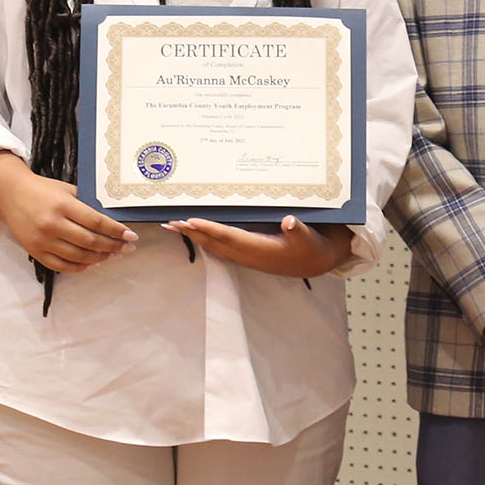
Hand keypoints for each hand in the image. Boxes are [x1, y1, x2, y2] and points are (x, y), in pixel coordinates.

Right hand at [0, 152, 135, 272]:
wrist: (9, 195)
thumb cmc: (42, 189)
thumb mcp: (66, 189)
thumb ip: (85, 204)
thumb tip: (111, 220)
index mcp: (62, 204)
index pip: (96, 221)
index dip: (116, 231)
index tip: (131, 236)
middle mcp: (52, 224)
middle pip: (90, 241)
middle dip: (113, 247)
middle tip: (127, 248)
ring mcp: (42, 240)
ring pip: (78, 257)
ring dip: (100, 258)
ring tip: (113, 255)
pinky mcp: (35, 251)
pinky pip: (62, 266)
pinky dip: (80, 267)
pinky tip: (93, 263)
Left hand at [164, 216, 353, 278]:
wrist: (314, 263)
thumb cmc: (310, 246)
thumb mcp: (307, 236)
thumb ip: (297, 229)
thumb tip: (289, 221)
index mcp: (260, 248)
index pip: (229, 237)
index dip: (209, 229)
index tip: (190, 221)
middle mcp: (248, 255)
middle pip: (214, 243)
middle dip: (191, 233)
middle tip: (170, 223)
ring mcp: (246, 258)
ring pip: (214, 247)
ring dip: (194, 237)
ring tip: (174, 227)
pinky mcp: (246, 256)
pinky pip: (219, 248)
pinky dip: (204, 240)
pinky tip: (195, 234)